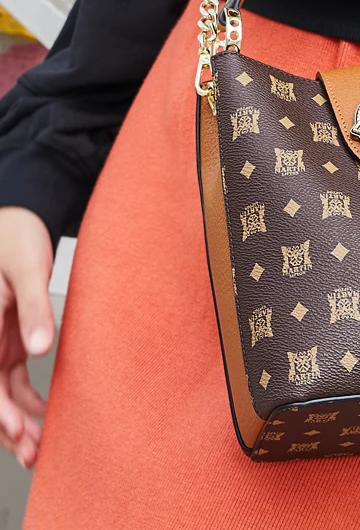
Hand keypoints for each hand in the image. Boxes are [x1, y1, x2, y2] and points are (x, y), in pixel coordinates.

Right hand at [0, 207, 53, 468]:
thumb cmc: (15, 236)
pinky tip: (44, 416)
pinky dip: (27, 399)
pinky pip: (14, 378)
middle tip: (32, 452)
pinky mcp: (10, 338)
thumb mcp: (27, 268)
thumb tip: (39, 349)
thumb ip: (32, 308)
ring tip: (38, 447)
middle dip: (7, 425)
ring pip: (1, 392)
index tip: (14, 428)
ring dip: (17, 419)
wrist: (18, 218)